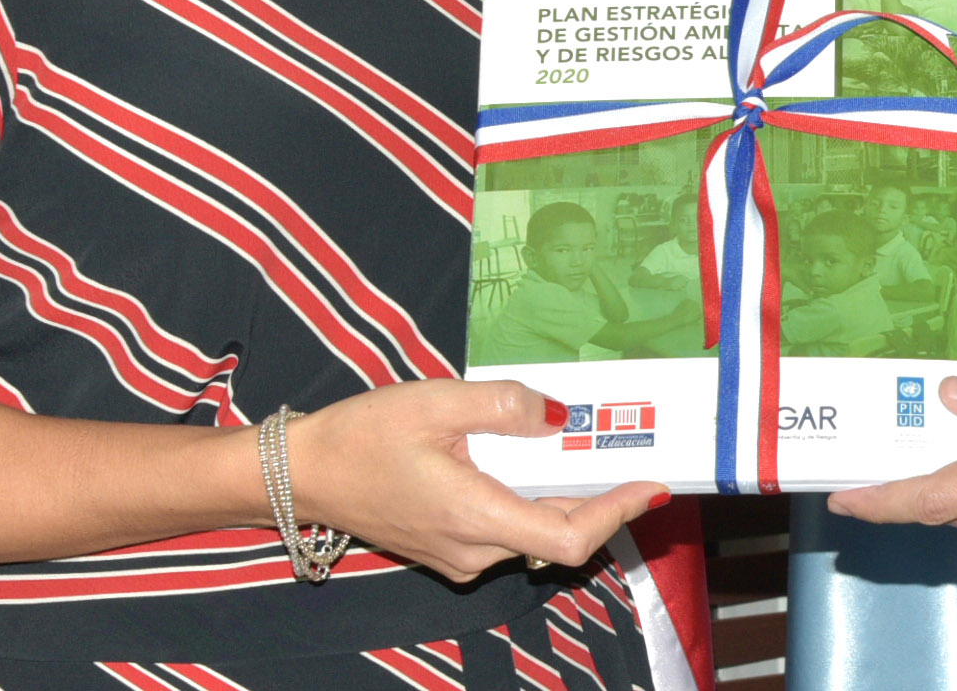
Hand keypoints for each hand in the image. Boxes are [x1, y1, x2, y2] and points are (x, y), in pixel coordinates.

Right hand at [284, 380, 664, 582]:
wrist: (303, 473)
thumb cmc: (362, 436)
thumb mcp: (435, 402)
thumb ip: (504, 406)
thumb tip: (560, 416)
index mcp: (473, 518)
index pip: (568, 536)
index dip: (617, 511)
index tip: (652, 485)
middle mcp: (472, 551)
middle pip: (556, 530)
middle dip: (598, 491)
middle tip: (628, 446)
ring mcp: (459, 555)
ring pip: (532, 527)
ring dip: (563, 490)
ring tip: (586, 443)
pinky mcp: (448, 547)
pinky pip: (506, 525)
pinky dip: (530, 495)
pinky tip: (534, 457)